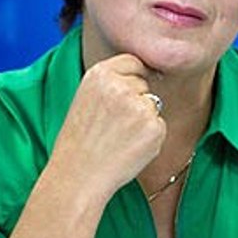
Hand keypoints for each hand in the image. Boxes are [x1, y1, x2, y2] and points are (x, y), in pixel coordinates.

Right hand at [47, 53, 166, 197]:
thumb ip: (112, 82)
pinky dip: (150, 139)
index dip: (132, 78)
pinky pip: (160, 126)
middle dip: (136, 101)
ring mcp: (139, 106)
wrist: (78, 176)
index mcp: (100, 73)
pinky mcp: (154, 127)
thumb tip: (147, 71)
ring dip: (143, 120)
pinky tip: (129, 149)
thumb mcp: (87, 98)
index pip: (133, 61)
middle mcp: (121, 85)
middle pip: (144, 83)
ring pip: (153, 104)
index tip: (124, 97)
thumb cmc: (80, 141)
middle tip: (113, 126)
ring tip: (118, 139)